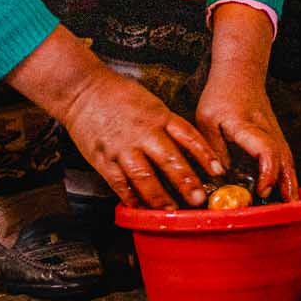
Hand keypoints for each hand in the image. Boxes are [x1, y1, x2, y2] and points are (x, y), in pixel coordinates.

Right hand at [57, 66, 220, 209]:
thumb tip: (190, 149)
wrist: (82, 89)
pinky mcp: (103, 159)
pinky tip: (140, 208)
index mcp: (159, 117)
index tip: (218, 171)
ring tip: (171, 210)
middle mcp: (143, 132)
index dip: (205, 155)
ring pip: (144, 176)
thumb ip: (168, 125)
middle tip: (198, 199)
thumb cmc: (119, 95)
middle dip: (186, 181)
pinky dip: (131, 198)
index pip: (188, 137)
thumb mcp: (151, 103)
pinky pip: (120, 183)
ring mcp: (122, 147)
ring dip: (159, 196)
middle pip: (169, 158)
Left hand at [194, 76, 298, 203]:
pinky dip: (288, 174)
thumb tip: (221, 178)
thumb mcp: (207, 119)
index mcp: (247, 125)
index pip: (266, 149)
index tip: (263, 190)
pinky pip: (285, 157)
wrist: (241, 72)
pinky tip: (288, 191)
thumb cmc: (221, 95)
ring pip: (287, 159)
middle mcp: (267, 130)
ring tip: (292, 206)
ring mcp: (275, 132)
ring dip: (291, 182)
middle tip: (284, 208)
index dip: (267, 172)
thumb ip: (214, 148)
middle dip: (285, 184)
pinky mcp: (275, 135)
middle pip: (283, 158)